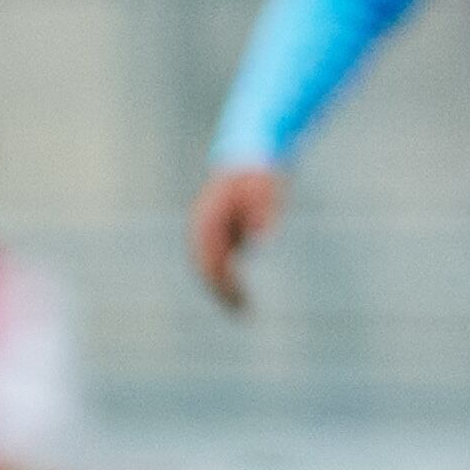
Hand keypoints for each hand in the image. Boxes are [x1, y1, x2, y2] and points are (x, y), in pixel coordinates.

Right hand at [190, 165, 281, 313]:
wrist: (252, 155)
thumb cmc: (261, 174)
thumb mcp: (267, 190)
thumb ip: (263, 213)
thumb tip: (259, 240)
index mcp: (209, 219)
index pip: (211, 260)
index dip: (224, 284)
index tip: (241, 302)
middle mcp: (202, 227)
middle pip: (206, 268)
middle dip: (222, 292)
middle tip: (243, 314)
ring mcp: (207, 230)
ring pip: (209, 267)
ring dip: (222, 289)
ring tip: (243, 310)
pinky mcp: (218, 232)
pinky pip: (218, 261)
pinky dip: (226, 278)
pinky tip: (242, 294)